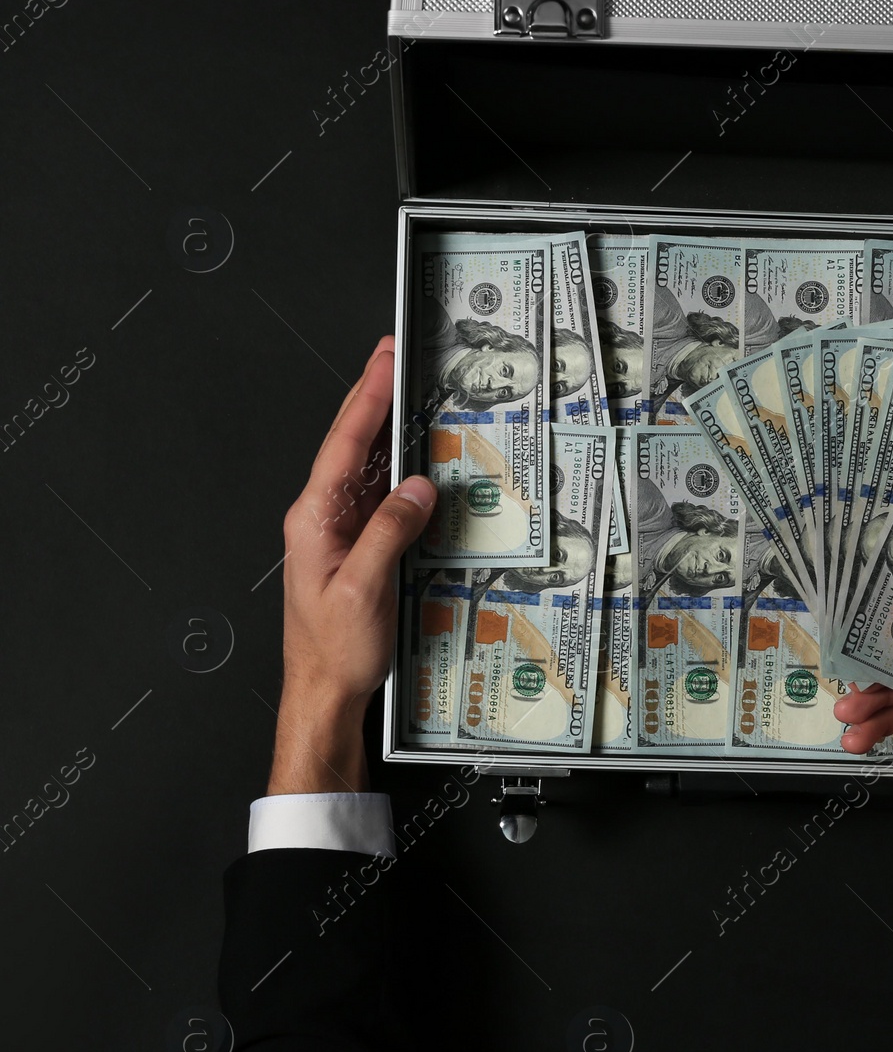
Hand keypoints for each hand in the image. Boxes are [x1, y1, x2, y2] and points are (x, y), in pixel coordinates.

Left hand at [269, 336, 435, 795]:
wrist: (323, 694)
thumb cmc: (332, 652)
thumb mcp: (363, 589)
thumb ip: (389, 532)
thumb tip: (417, 487)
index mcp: (314, 519)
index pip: (344, 444)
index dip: (367, 397)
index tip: (385, 360)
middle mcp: (323, 518)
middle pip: (354, 445)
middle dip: (376, 397)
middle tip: (398, 357)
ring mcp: (341, 532)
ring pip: (369, 467)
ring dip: (391, 430)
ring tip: (412, 392)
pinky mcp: (359, 548)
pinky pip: (382, 497)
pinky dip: (402, 470)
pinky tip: (419, 457)